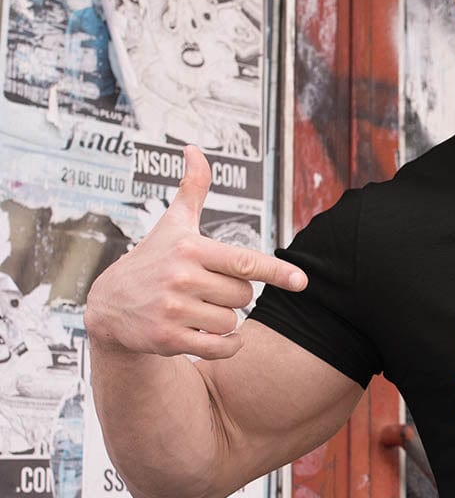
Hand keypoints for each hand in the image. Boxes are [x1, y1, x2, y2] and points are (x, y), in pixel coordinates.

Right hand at [84, 145, 306, 359]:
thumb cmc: (152, 260)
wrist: (109, 305)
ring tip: (196, 309)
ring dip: (223, 320)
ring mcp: (174, 309)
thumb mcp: (172, 224)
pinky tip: (213, 336)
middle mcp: (182, 277)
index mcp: (190, 248)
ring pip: (232, 322)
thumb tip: (194, 150)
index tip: (301, 281)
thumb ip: (192, 190)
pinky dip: (226, 345)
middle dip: (233, 295)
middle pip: (244, 296)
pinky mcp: (168, 338)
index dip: (276, 271)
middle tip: (205, 290)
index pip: (244, 261)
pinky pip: (221, 347)